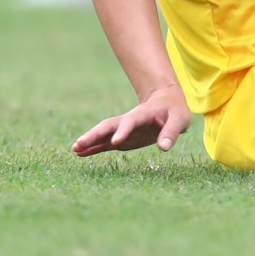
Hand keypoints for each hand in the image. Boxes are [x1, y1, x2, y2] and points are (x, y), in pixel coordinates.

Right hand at [72, 84, 191, 155]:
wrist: (166, 101)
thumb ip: (171, 131)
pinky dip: (94, 148)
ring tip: (74, 150)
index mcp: (142, 114)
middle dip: (95, 135)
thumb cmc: (174, 110)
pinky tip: (80, 154)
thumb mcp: (179, 119)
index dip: (123, 130)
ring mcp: (124, 130)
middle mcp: (129, 121)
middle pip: (109, 126)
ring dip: (90, 140)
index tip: (115, 142)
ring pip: (104, 134)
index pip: (130, 121)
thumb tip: (163, 148)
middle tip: (79, 144)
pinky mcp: (123, 138)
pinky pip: (106, 143)